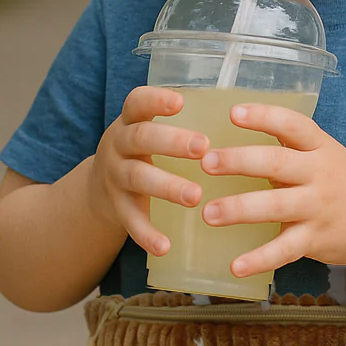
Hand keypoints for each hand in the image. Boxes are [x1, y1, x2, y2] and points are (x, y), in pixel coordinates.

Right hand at [88, 86, 208, 255]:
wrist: (97, 189)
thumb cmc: (142, 150)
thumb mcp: (150, 129)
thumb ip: (184, 120)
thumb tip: (248, 112)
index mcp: (131, 120)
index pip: (137, 102)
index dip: (156, 100)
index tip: (180, 101)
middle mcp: (118, 144)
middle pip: (141, 138)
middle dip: (172, 141)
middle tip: (203, 147)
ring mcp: (114, 176)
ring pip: (138, 177)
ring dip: (167, 186)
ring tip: (195, 196)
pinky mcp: (116, 207)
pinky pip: (130, 221)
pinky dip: (147, 234)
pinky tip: (165, 246)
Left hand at [199, 102, 345, 277]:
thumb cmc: (342, 183)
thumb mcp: (324, 155)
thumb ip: (288, 150)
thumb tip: (234, 145)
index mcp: (320, 147)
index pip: (292, 125)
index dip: (264, 117)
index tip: (234, 112)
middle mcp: (320, 174)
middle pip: (278, 163)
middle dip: (240, 161)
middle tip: (207, 161)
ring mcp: (318, 208)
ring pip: (276, 206)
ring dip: (239, 209)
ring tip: (208, 213)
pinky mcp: (315, 239)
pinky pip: (285, 250)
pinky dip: (260, 260)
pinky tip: (235, 266)